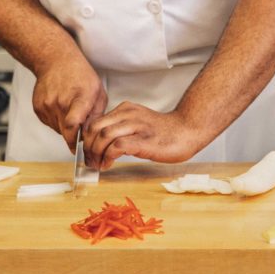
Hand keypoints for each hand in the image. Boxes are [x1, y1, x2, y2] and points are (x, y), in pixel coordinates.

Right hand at [30, 54, 106, 153]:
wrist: (56, 61)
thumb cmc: (80, 75)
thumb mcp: (98, 92)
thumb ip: (97, 115)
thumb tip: (92, 135)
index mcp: (79, 97)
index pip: (72, 124)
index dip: (74, 140)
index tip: (78, 149)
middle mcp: (60, 102)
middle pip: (65, 131)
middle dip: (73, 135)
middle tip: (80, 128)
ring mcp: (47, 104)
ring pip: (57, 129)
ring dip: (65, 126)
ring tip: (69, 109)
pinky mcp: (38, 107)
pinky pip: (49, 123)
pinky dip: (56, 120)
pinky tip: (60, 106)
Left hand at [82, 103, 201, 169]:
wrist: (188, 130)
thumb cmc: (164, 132)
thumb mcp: (137, 124)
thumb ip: (121, 129)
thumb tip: (101, 144)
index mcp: (125, 109)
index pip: (95, 121)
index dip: (86, 139)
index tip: (88, 152)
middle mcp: (128, 114)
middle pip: (95, 127)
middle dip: (88, 147)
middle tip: (90, 161)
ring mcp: (136, 126)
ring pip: (103, 135)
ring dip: (96, 153)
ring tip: (99, 164)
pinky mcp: (143, 140)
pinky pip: (117, 146)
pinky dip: (108, 156)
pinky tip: (109, 164)